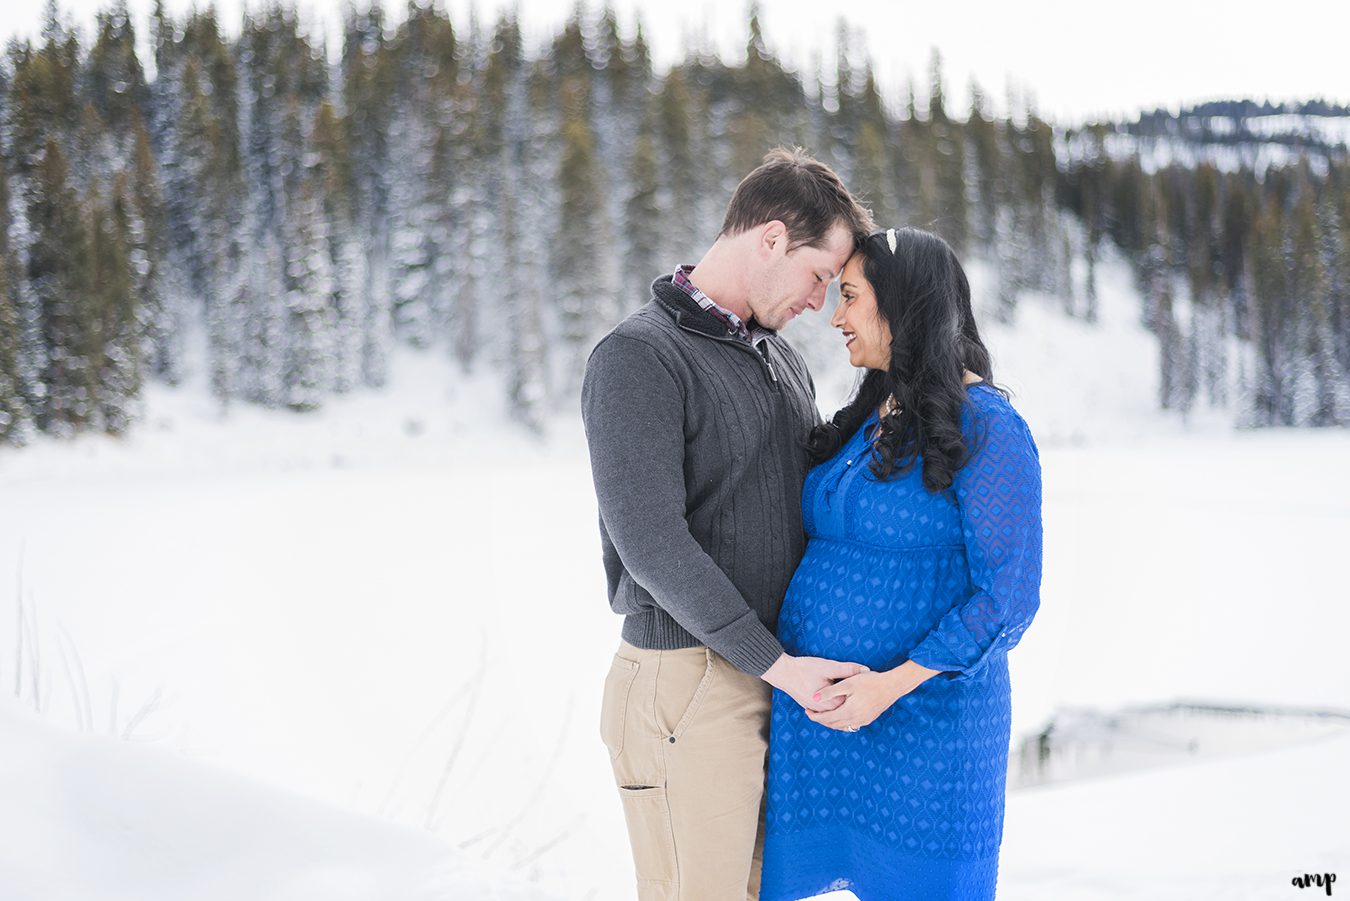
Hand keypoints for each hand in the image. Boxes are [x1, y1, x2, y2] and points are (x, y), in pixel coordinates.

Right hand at [762, 654, 869, 712]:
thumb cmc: (804, 668)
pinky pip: (825, 715)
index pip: (852, 705)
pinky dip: (834, 715)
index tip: (873, 693)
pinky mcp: (809, 706)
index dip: (862, 699)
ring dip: (845, 717)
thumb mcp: (828, 666)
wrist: (782, 672)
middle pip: (845, 716)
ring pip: (834, 719)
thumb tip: (865, 670)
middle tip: (871, 706)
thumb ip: (847, 669)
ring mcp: (815, 710)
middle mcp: (823, 709)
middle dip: (856, 711)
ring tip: (858, 714)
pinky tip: (839, 711)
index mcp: (830, 702)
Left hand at [804, 660, 941, 731]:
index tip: (806, 710)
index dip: (815, 716)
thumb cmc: (870, 681)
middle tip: (811, 714)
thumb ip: (830, 691)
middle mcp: (856, 720)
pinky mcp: (869, 719)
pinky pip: (851, 725)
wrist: (892, 686)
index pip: (826, 718)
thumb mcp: (848, 683)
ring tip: (822, 715)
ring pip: (842, 726)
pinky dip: (842, 722)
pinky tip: (839, 716)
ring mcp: (863, 721)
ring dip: (831, 722)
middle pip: (833, 725)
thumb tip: (814, 698)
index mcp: (848, 712)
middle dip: (821, 720)